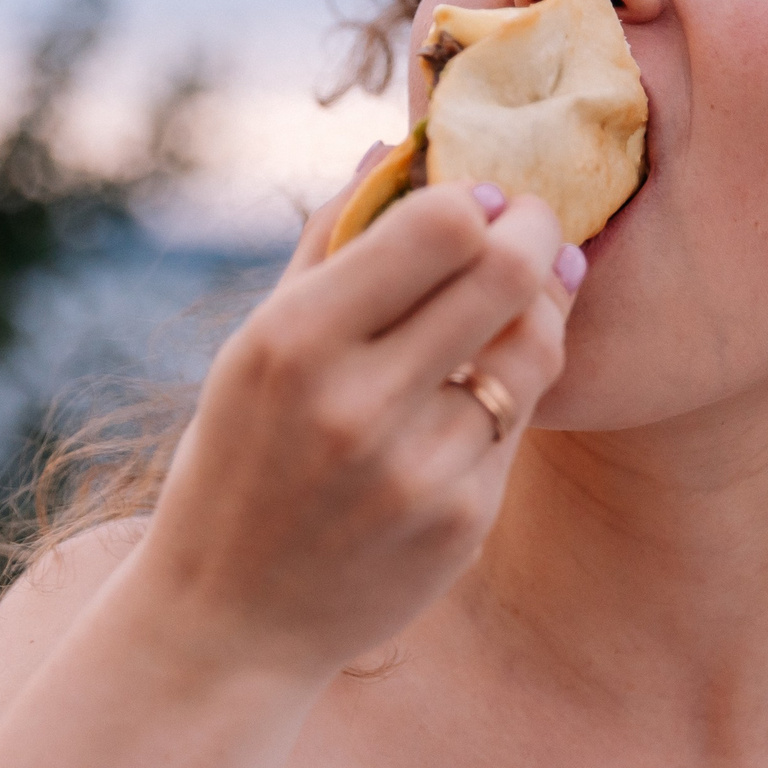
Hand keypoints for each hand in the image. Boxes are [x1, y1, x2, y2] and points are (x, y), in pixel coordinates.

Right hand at [123, 169, 579, 681]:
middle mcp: (357, 403)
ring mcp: (417, 469)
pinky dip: (509, 392)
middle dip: (534, 230)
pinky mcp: (462, 522)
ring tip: (518, 301)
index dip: (475, 199)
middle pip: (507, 272)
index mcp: (294, 340)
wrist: (228, 622)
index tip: (474, 203)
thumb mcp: (254, 347)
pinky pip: (520, 423)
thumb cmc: (237, 462)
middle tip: (531, 226)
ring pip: (535, 347)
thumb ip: (328, 242)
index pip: (438, 226)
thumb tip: (396, 145)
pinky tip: (479, 389)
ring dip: (539, 308)